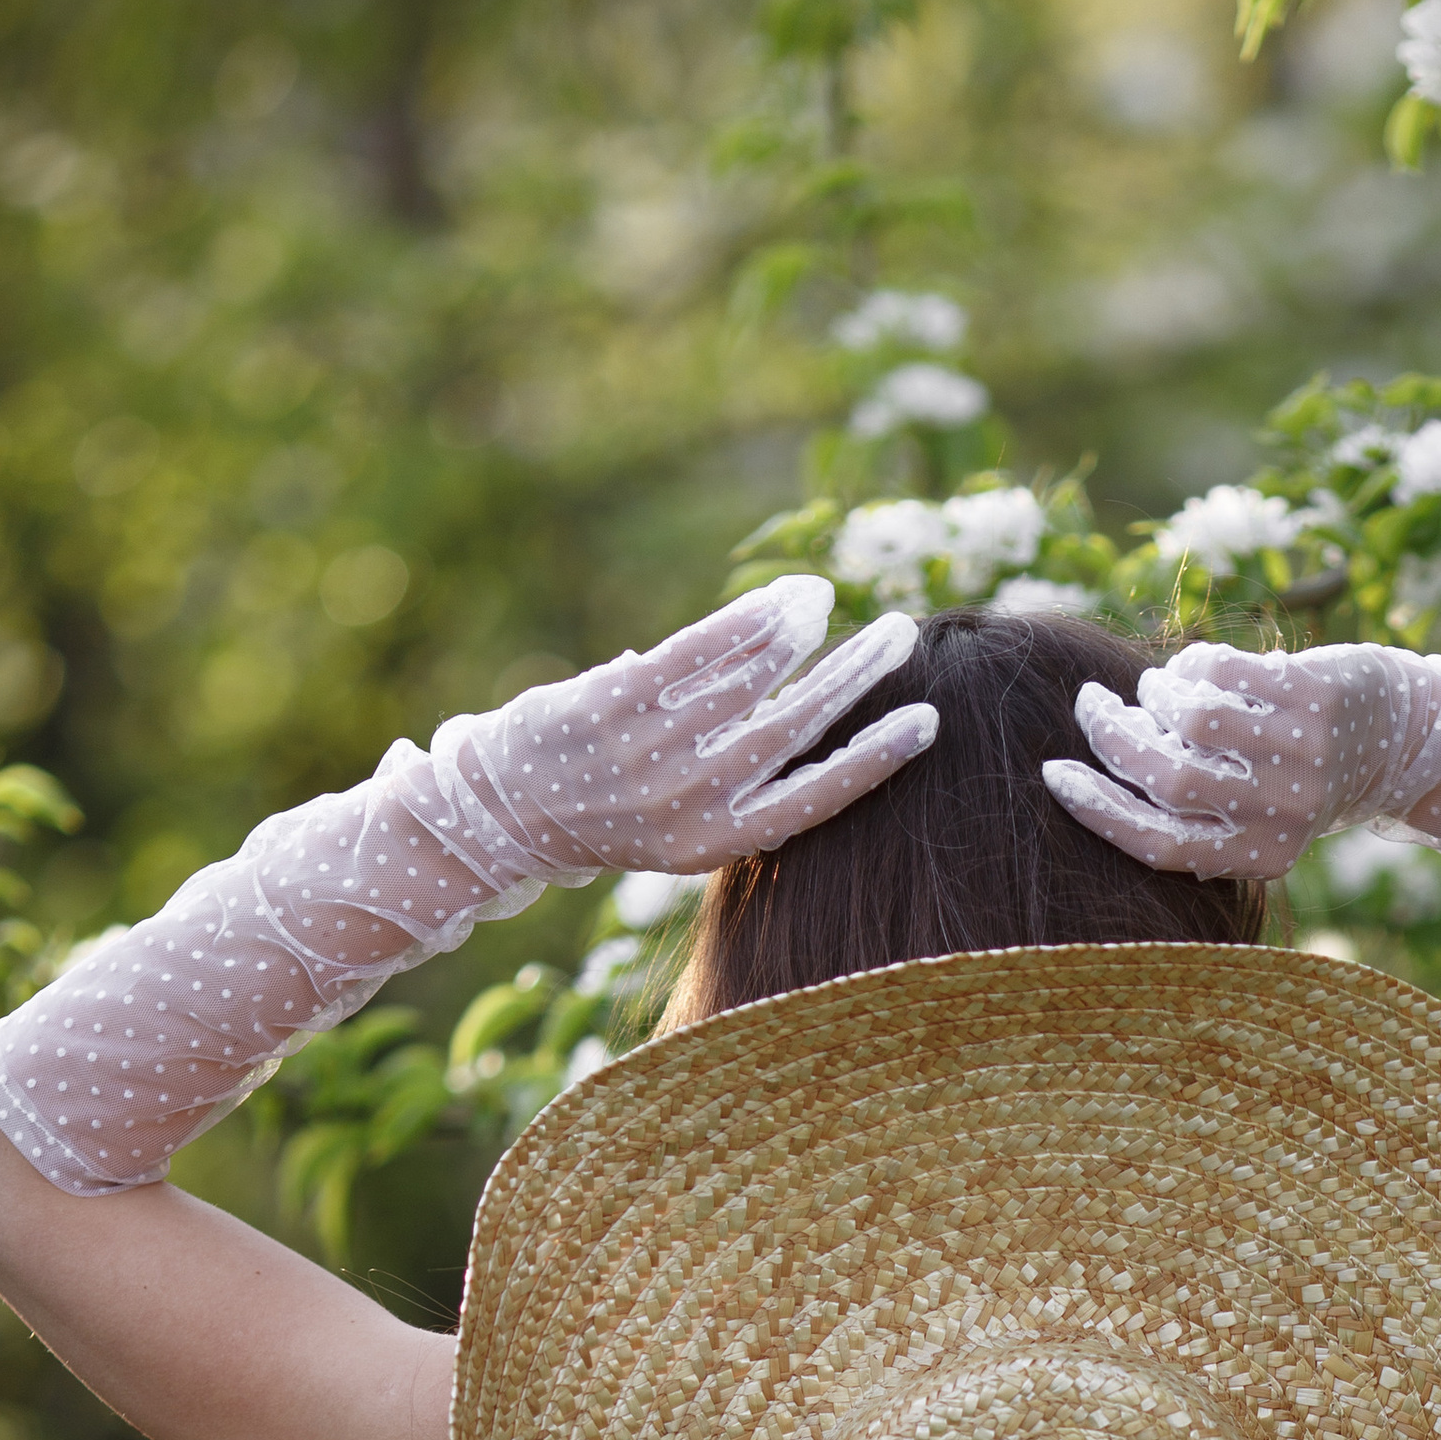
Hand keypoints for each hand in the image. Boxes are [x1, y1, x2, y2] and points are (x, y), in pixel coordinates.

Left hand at [444, 577, 937, 882]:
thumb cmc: (617, 817)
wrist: (513, 812)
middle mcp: (688, 801)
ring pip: (748, 681)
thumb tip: (824, 723)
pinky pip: (695, 652)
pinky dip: (745, 622)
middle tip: (900, 635)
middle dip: (854, 678)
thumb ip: (748, 785)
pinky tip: (783, 598)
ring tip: (828, 600)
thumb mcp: (687, 826)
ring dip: (800, 634)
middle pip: (793, 729)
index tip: (927, 720)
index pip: (816, 799)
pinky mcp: (613, 704)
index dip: (874, 759)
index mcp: (717, 841)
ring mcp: (648, 752)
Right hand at [1042, 640, 1440, 882]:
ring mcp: (1301, 753)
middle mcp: (1282, 812)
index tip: (1056, 773)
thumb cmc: (1300, 777)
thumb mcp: (1255, 815)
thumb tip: (1100, 772)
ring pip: (1191, 720)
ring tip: (1154, 688)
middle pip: (1167, 778)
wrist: (1397, 737)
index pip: (1159, 842)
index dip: (1098, 808)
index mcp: (1259, 855)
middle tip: (1089, 706)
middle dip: (1112, 738)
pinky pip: (1222, 673)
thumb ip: (1192, 809)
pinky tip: (1195, 669)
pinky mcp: (1312, 697)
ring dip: (1154, 696)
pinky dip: (1192, 666)